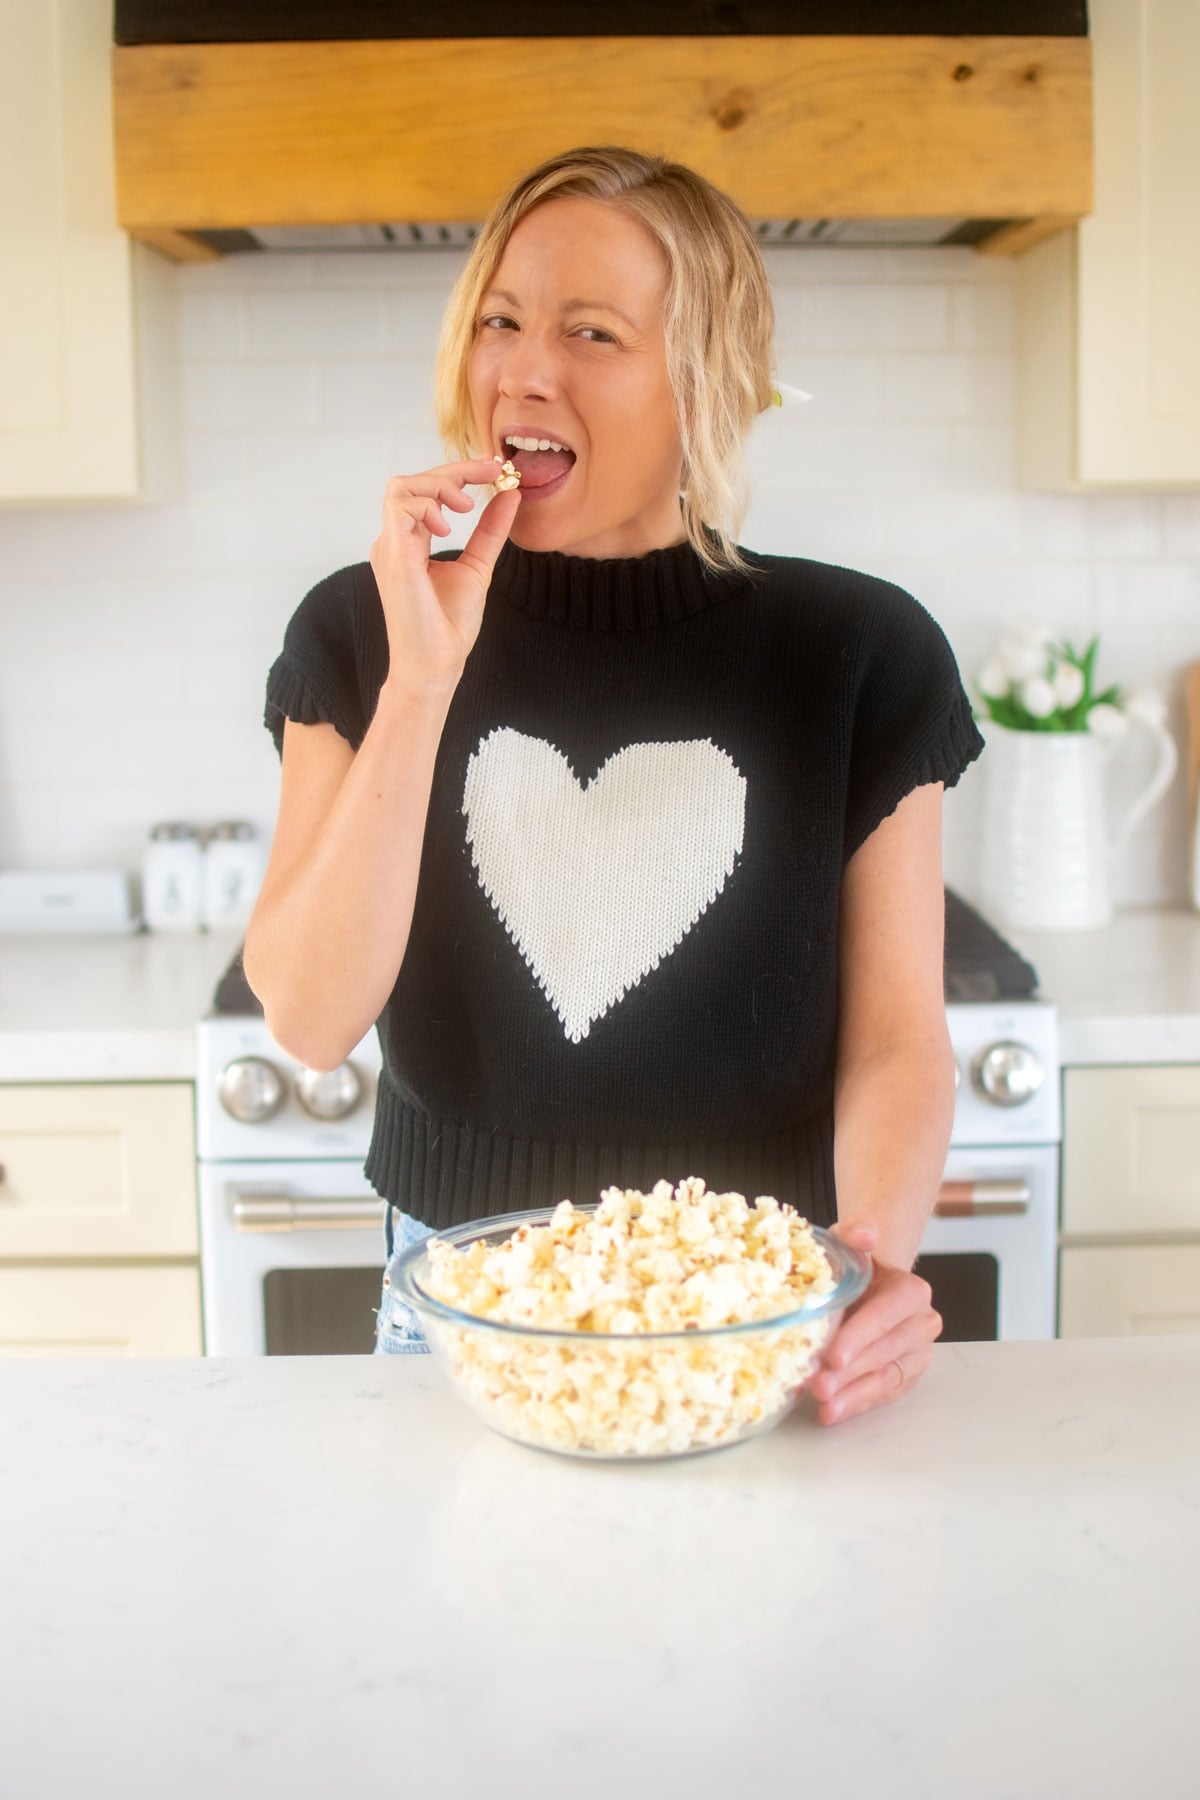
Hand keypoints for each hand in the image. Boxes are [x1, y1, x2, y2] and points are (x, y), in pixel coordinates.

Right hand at [369, 457, 520, 696]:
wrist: (436, 664)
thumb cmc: (449, 625)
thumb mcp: (478, 565)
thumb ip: (490, 529)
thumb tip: (510, 494)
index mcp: (409, 541)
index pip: (427, 490)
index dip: (459, 471)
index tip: (494, 467)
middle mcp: (394, 540)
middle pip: (414, 480)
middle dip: (456, 468)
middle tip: (492, 469)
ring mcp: (389, 547)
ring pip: (401, 486)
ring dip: (439, 484)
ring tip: (466, 504)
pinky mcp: (393, 557)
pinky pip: (400, 507)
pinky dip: (428, 506)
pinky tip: (448, 527)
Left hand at [809, 1223, 942, 1426]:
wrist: (867, 1282)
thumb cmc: (855, 1263)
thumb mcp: (849, 1241)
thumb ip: (856, 1232)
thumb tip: (863, 1235)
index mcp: (911, 1290)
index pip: (886, 1316)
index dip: (860, 1337)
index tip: (833, 1356)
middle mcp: (922, 1323)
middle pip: (884, 1352)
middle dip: (850, 1372)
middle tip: (818, 1386)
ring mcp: (917, 1353)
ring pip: (885, 1378)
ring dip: (852, 1395)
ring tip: (823, 1406)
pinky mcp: (906, 1376)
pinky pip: (883, 1394)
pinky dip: (857, 1404)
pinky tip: (834, 1412)